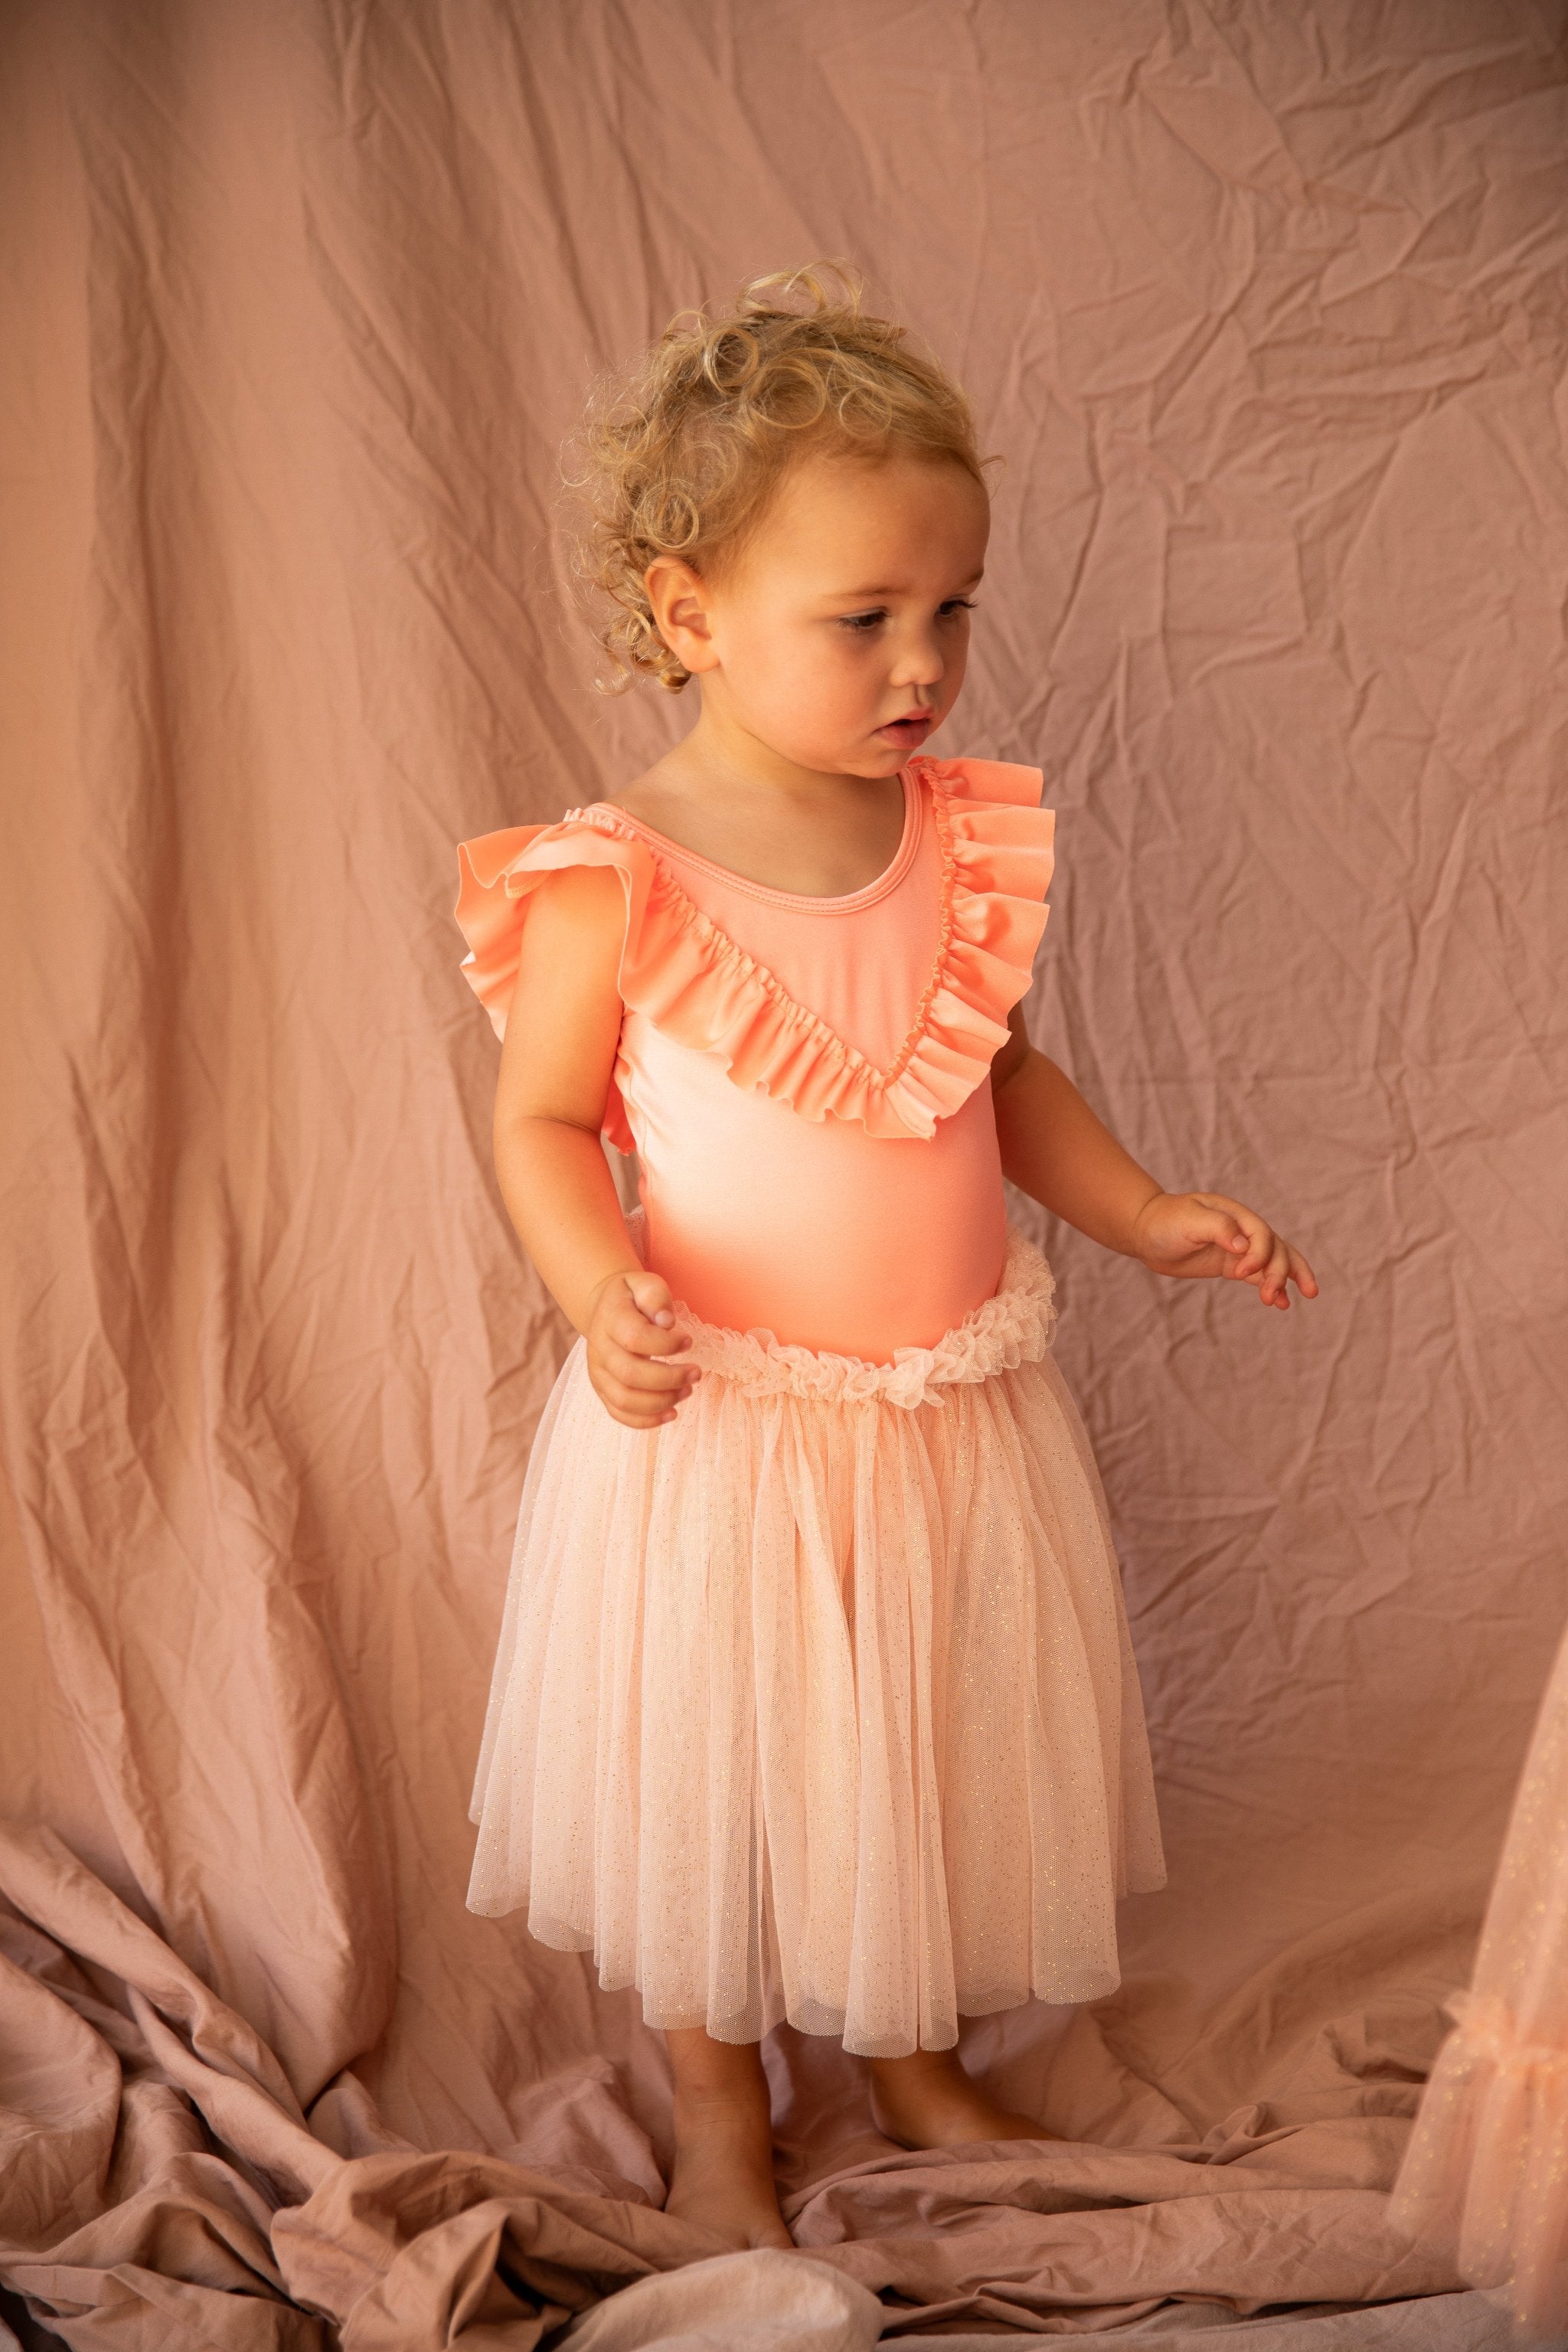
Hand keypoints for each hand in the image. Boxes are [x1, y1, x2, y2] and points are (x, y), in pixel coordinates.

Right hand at [583, 1267, 699, 1427]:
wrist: (606, 1309)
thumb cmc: (632, 1297)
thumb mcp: (643, 1283)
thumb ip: (655, 1296)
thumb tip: (666, 1321)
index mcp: (610, 1319)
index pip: (635, 1338)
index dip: (665, 1345)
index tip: (688, 1341)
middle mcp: (599, 1349)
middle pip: (630, 1374)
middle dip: (670, 1378)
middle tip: (696, 1373)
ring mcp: (599, 1373)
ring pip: (625, 1399)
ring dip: (661, 1401)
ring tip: (688, 1391)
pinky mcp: (603, 1390)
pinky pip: (619, 1413)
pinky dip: (646, 1420)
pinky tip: (671, 1413)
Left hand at [1130, 1191, 1318, 1310]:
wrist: (1145, 1231)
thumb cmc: (1165, 1220)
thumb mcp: (1188, 1219)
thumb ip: (1218, 1227)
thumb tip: (1243, 1245)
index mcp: (1236, 1215)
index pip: (1262, 1235)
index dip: (1260, 1255)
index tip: (1241, 1273)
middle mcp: (1243, 1230)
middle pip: (1276, 1250)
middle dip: (1279, 1273)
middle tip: (1269, 1296)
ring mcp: (1239, 1248)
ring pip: (1275, 1262)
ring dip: (1284, 1280)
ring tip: (1290, 1302)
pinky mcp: (1232, 1264)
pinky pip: (1259, 1276)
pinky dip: (1273, 1288)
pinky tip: (1282, 1304)